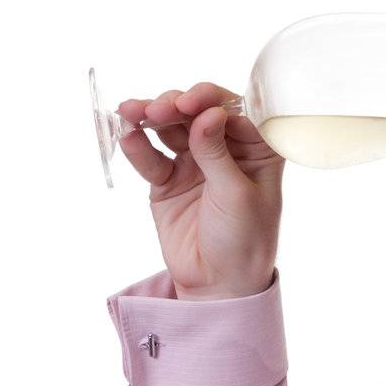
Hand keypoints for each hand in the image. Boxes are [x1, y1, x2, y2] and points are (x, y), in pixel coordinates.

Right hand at [116, 82, 283, 299]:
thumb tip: (208, 113)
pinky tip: (128, 136)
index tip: (189, 102)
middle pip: (197, 113)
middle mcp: (226, 150)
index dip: (209, 101)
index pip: (232, 111)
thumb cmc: (244, 241)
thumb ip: (217, 153)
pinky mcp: (168, 180)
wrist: (218, 284)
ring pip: (170, 128)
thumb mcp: (236, 195)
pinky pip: (151, 157)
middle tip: (157, 110)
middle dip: (175, 105)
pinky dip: (138, 146)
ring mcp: (195, 163)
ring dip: (150, 116)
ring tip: (132, 113)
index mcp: (257, 150)